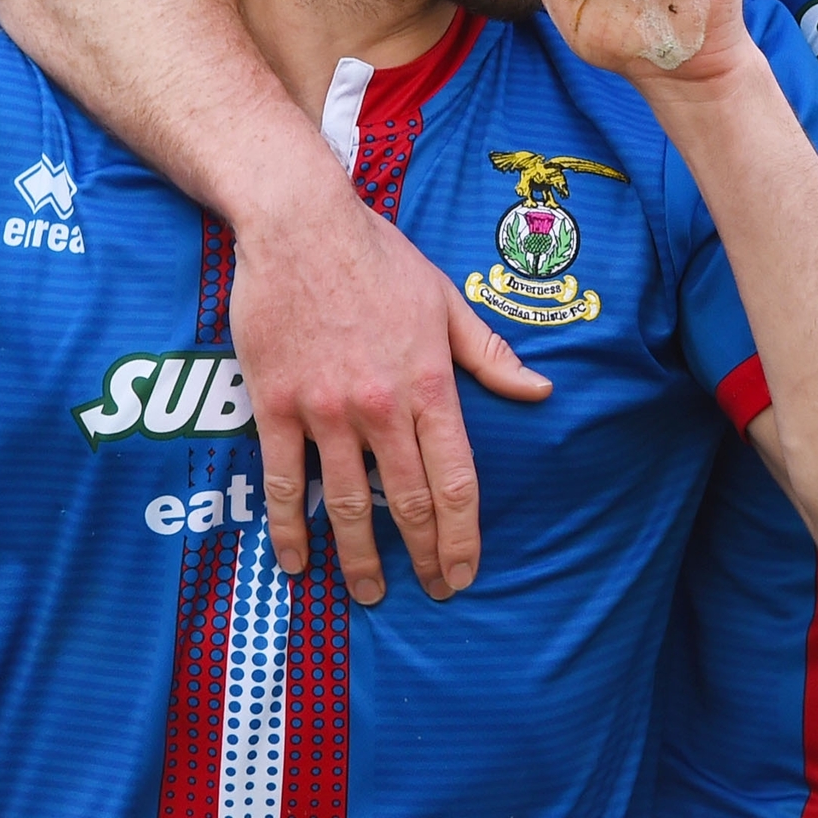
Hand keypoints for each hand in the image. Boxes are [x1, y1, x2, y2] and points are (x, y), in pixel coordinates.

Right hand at [232, 183, 551, 603]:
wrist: (298, 224)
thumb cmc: (378, 257)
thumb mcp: (447, 300)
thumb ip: (490, 356)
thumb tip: (541, 392)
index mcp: (431, 384)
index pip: (456, 481)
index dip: (463, 537)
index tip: (464, 572)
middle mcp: (382, 407)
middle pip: (408, 503)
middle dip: (423, 556)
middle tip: (431, 592)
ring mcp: (327, 410)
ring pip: (347, 504)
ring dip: (359, 558)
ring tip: (370, 593)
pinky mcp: (277, 406)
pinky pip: (284, 482)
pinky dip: (289, 530)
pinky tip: (296, 564)